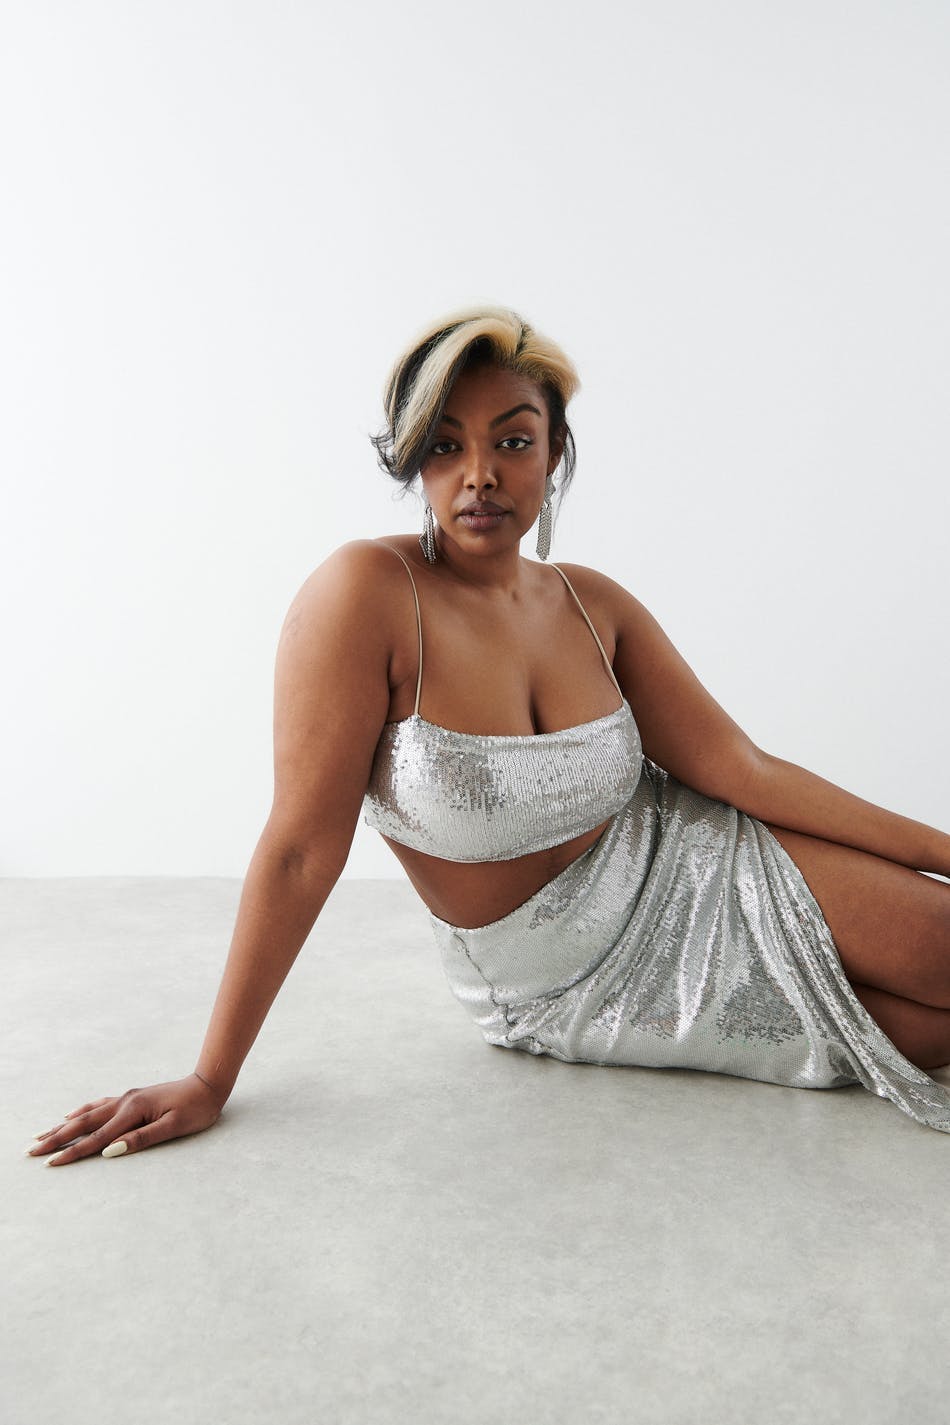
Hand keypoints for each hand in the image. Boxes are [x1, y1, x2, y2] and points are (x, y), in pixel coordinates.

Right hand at [26, 1073, 223, 1166]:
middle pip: (83, 1124)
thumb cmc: (196, 1109)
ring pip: (87, 1114)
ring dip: (63, 1126)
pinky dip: (81, 1111)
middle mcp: (124, 1102)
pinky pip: (99, 1105)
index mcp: (133, 1111)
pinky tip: (71, 1115)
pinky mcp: (131, 1098)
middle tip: (30, 1151)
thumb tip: (110, 1151)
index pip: (96, 1138)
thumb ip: (141, 1139)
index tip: (51, 1163)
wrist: (209, 1084)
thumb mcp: (174, 1127)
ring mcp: (126, 1098)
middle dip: (56, 1139)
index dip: (73, 1152)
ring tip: (41, 1136)